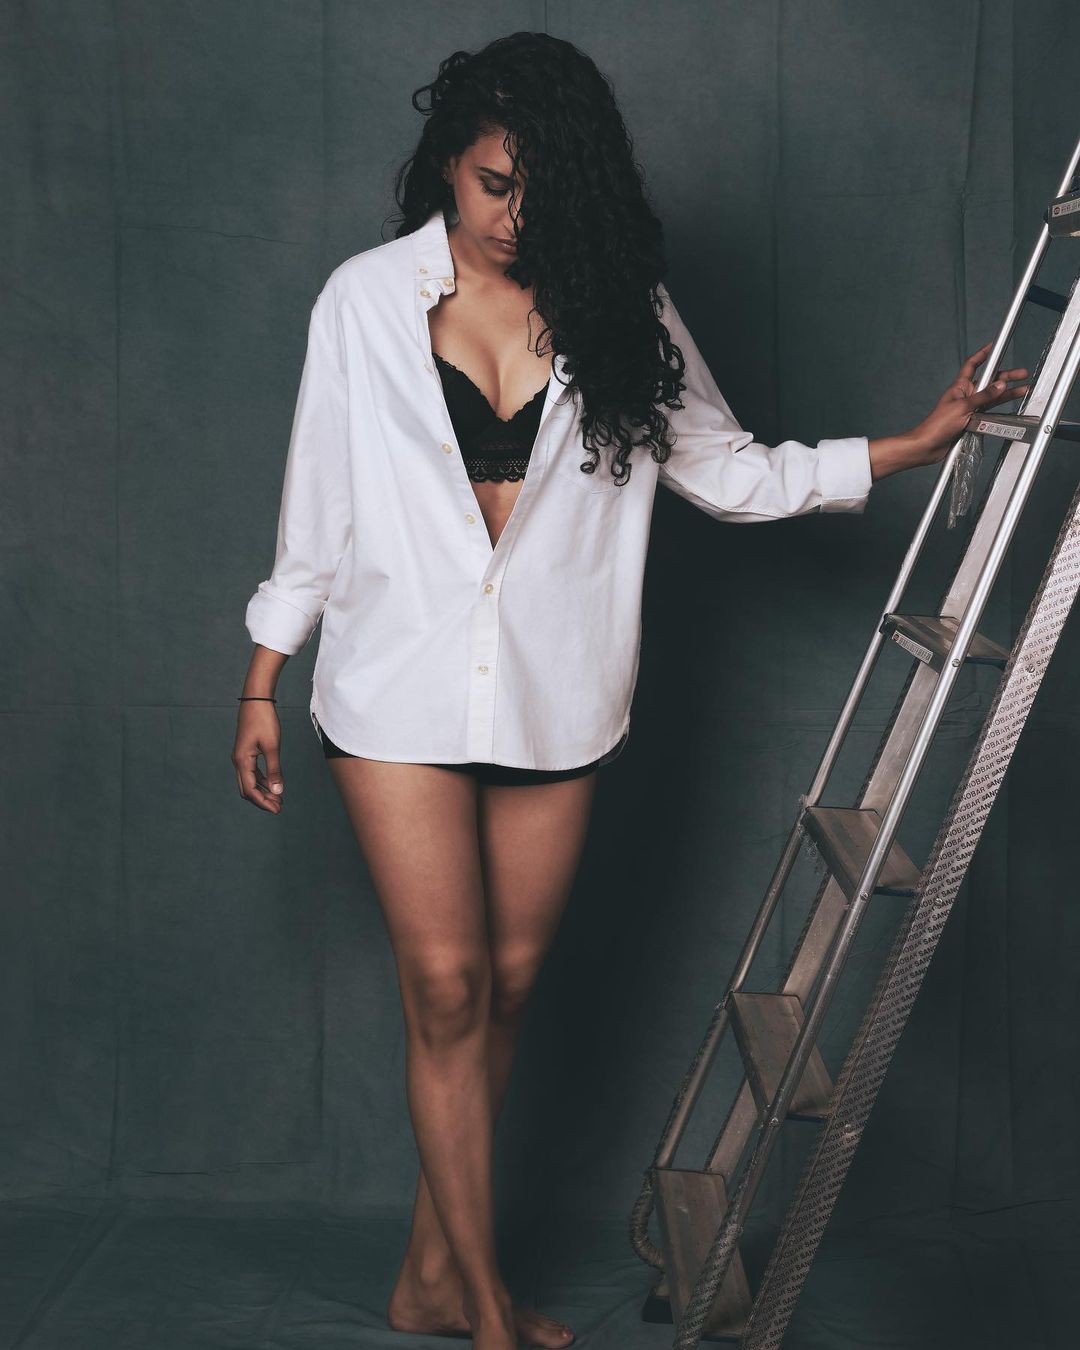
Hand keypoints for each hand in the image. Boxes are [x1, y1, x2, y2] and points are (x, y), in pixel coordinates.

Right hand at [233, 701, 284, 813]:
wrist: (256, 700)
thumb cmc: (264, 720)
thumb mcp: (272, 746)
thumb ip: (274, 770)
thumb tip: (277, 791)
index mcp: (242, 761)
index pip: (251, 790)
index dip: (264, 802)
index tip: (277, 809)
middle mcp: (238, 761)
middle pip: (247, 789)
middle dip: (262, 800)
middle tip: (279, 807)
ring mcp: (241, 757)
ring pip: (250, 782)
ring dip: (263, 791)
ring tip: (278, 799)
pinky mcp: (246, 752)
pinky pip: (253, 772)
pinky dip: (262, 781)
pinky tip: (273, 785)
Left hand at [905, 341, 1030, 466]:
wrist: (928, 446)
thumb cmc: (937, 425)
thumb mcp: (963, 407)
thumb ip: (983, 396)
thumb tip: (1000, 384)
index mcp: (960, 386)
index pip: (972, 364)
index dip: (983, 354)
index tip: (994, 345)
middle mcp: (965, 395)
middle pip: (989, 381)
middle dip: (1006, 376)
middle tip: (1022, 374)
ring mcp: (969, 408)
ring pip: (992, 397)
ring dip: (1007, 393)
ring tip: (1024, 390)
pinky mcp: (971, 421)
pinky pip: (989, 412)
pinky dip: (1000, 409)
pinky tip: (1010, 406)